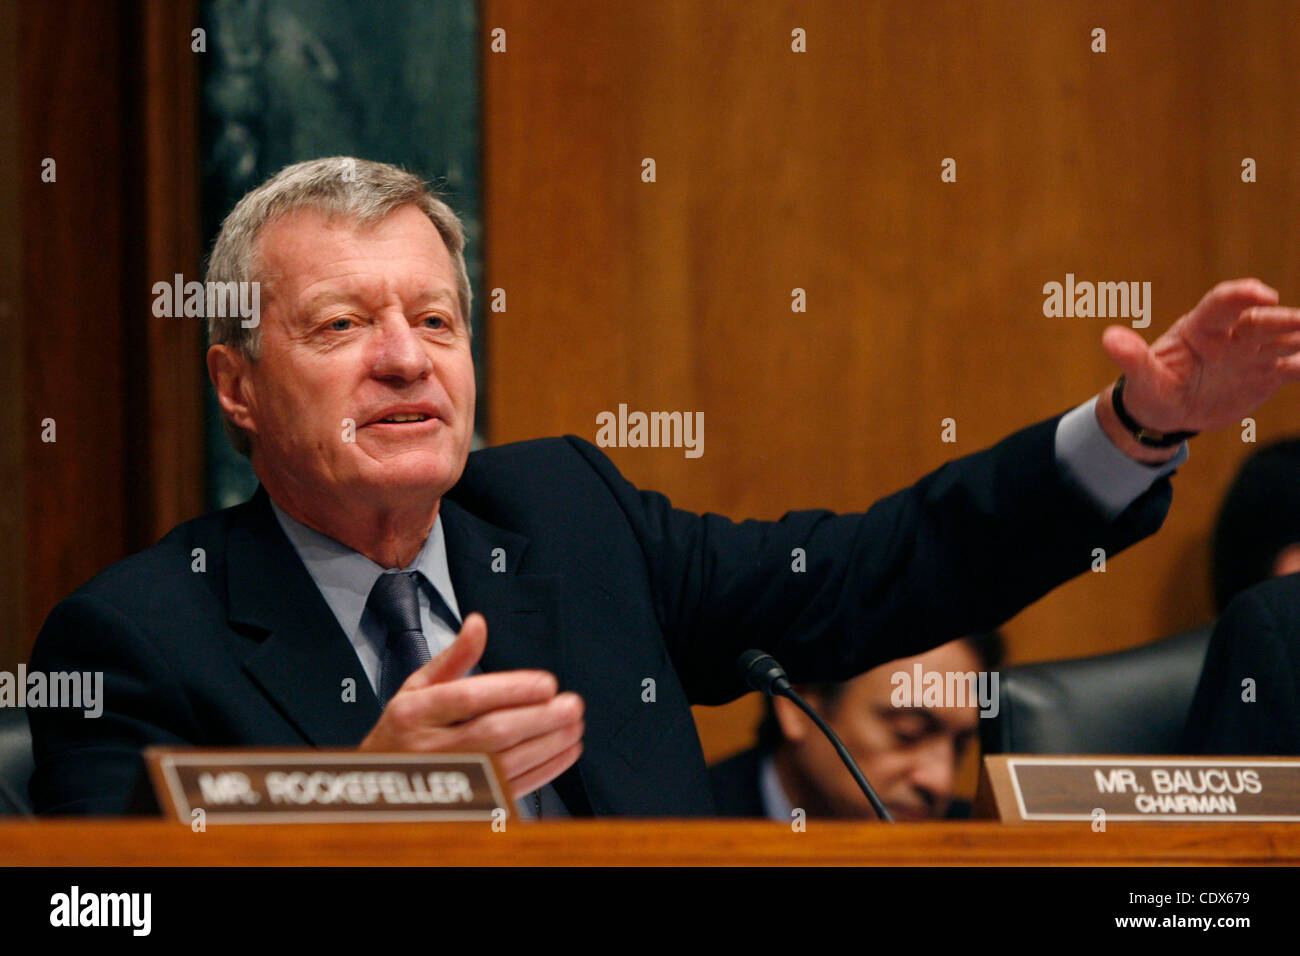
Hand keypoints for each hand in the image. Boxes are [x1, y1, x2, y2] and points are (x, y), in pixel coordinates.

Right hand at [359, 612, 584, 800]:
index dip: (511, 689)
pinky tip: (562, 752)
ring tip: (572, 725)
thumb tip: (478, 624)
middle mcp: (430, 748)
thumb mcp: (417, 687)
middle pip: (493, 732)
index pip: (467, 698)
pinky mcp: (469, 801)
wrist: (381, 786)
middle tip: (570, 705)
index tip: (545, 683)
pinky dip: (544, 770)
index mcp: (415, 713)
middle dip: (539, 718)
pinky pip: (512, 787)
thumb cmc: (403, 732)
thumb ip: (454, 657)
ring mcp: (450, 779)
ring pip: (507, 763)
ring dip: (548, 744)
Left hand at [1100, 278, 1299, 434]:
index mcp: (1200, 329)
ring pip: (1284, 340)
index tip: (1263, 294)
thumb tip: (1109, 337)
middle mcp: (1232, 336)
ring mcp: (1252, 354)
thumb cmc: (1151, 389)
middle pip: (1260, 322)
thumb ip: (1132, 357)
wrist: (1167, 414)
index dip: (1242, 295)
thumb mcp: (1141, 378)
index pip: (1222, 304)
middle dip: (1282, 320)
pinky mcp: (1267, 375)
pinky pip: (1294, 367)